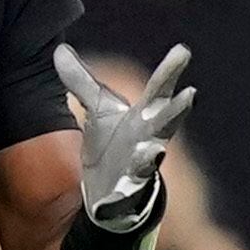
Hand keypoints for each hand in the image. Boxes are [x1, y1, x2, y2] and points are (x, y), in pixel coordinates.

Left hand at [56, 44, 193, 231]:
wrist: (112, 186)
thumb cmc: (114, 141)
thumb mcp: (98, 110)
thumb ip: (80, 81)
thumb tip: (58, 50)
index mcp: (145, 117)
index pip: (160, 90)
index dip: (171, 71)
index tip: (182, 50)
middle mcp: (149, 140)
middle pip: (167, 122)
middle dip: (178, 109)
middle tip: (191, 93)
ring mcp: (140, 167)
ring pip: (151, 160)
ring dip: (153, 155)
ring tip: (156, 150)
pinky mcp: (125, 194)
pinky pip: (123, 196)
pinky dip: (118, 198)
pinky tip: (109, 199)